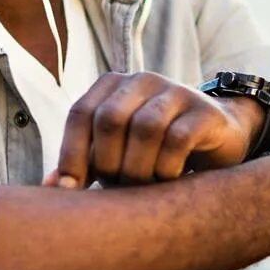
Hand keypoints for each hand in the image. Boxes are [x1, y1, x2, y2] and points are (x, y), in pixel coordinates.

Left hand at [46, 72, 258, 189]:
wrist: (220, 139)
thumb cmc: (157, 151)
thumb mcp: (119, 155)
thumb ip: (87, 165)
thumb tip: (50, 187)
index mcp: (114, 86)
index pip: (80, 113)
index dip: (71, 153)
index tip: (71, 189)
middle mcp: (143, 80)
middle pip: (110, 119)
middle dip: (108, 162)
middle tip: (118, 186)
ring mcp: (177, 92)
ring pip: (145, 128)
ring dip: (139, 168)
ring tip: (144, 185)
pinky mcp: (204, 112)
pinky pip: (177, 139)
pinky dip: (167, 168)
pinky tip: (168, 180)